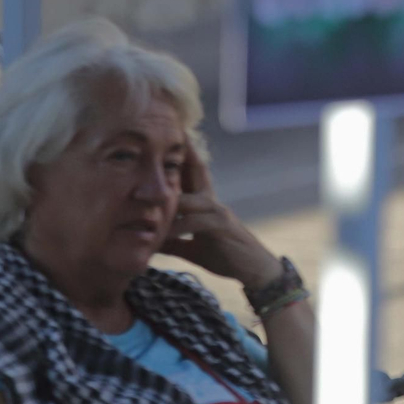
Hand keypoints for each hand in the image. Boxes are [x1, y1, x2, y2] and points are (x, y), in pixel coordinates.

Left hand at [158, 146, 280, 288]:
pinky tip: (163, 232)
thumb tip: (149, 240)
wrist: (255, 270)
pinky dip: (178, 227)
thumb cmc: (225, 256)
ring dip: (171, 192)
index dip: (182, 158)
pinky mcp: (222, 227)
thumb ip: (173, 242)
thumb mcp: (193, 248)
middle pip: (197, 172)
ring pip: (190, 197)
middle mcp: (212, 202)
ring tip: (151, 184)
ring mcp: (219, 212)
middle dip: (184, 153)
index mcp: (205, 205)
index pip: (192, 176)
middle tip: (170, 133)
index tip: (171, 139)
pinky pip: (195, 222)